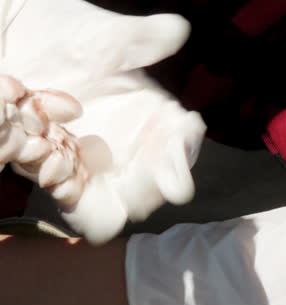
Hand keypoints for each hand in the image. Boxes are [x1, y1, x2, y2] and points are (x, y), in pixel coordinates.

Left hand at [2, 0, 205, 243]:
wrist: (17, 38)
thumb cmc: (71, 34)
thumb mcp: (109, 36)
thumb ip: (143, 38)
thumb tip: (179, 28)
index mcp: (160, 122)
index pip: (179, 152)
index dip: (178, 168)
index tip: (176, 182)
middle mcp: (135, 151)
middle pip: (149, 193)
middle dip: (142, 195)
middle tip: (132, 189)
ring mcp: (97, 165)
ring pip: (110, 207)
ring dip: (100, 200)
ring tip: (81, 174)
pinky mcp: (59, 172)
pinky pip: (68, 198)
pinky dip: (62, 187)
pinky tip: (50, 161)